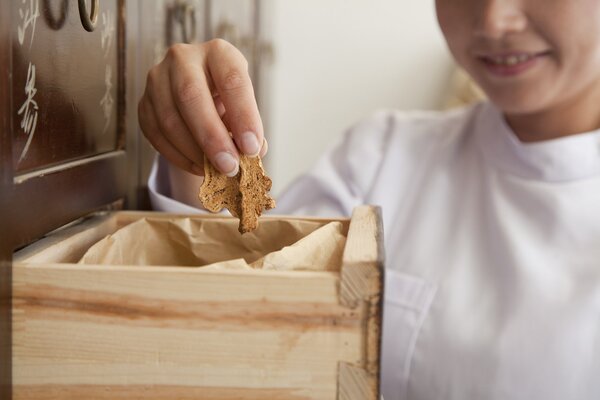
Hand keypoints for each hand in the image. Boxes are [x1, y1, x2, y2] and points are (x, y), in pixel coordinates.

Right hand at [138, 39, 266, 176]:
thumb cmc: (228, 101)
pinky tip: (198, 167)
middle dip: (212, 137)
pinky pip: (156, 135)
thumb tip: (253, 153)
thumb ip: (249, 128)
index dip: (243, 116)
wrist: (199, 95)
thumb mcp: (244, 106)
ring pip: (169, 119)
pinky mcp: (144, 103)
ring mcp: (157, 78)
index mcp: (218, 53)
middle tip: (229, 166)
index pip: (232, 80)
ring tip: (215, 171)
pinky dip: (178, 156)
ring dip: (194, 152)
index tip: (252, 148)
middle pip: (191, 96)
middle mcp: (183, 58)